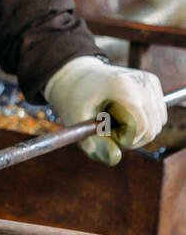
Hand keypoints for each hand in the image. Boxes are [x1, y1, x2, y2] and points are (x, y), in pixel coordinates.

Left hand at [43, 55, 166, 165]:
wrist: (77, 76)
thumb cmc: (75, 100)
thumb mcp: (77, 122)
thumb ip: (94, 144)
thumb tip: (115, 158)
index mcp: (122, 87)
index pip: (141, 127)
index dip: (125, 139)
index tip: (106, 134)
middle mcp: (141, 81)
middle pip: (152, 129)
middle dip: (132, 138)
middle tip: (108, 130)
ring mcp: (149, 81)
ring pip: (158, 125)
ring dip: (138, 132)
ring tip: (114, 120)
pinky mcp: (153, 83)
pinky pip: (159, 117)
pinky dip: (145, 123)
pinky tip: (125, 114)